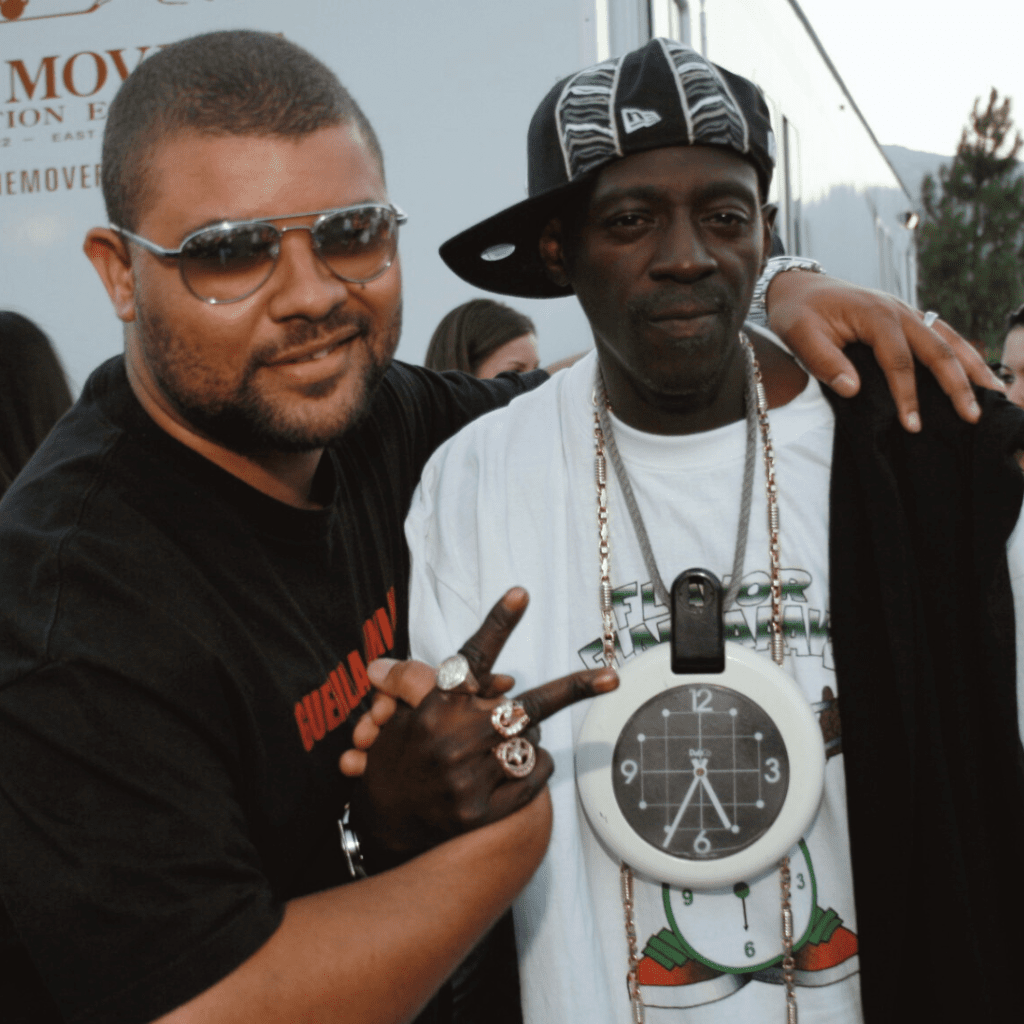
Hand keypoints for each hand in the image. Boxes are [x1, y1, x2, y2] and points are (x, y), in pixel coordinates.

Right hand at [346, 588, 617, 854]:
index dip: (497, 623)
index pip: (471, 658)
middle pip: (529, 705)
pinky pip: (533, 777)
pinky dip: (534, 766)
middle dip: (574, 689)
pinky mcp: (481, 812)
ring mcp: (469, 778)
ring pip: (532, 742)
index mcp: (434, 708)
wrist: (380, 829)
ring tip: (505, 740)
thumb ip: (433, 686)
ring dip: (529, 736)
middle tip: (611, 677)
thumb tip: (481, 675)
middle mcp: (454, 740)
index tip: (521, 594)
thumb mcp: (402, 714)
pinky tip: (515, 764)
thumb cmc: (398, 760)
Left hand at [767, 271, 1002, 431]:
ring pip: (950, 339)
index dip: (907, 395)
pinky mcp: (907, 318)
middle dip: (958, 384)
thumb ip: (824, 362)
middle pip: (939, 349)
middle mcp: (900, 310)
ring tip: (995, 395)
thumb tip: (853, 390)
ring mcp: (907, 312)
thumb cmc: (797, 312)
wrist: (798, 285)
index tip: (912, 426)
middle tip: (973, 416)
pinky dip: (963, 355)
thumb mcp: (799, 336)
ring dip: (973, 367)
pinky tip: (977, 374)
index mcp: (875, 315)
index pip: (899, 361)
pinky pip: (942, 335)